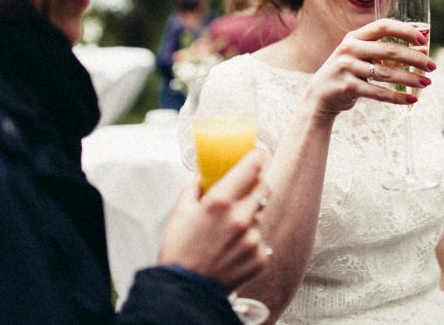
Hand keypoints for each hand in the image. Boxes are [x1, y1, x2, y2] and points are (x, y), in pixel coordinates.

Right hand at [158, 149, 271, 289]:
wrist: (183, 290)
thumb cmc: (179, 251)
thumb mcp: (180, 211)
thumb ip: (195, 188)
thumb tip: (204, 177)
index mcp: (220, 202)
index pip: (252, 167)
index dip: (259, 157)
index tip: (260, 153)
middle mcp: (240, 218)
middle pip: (264, 188)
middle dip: (257, 186)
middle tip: (247, 190)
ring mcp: (252, 239)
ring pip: (260, 217)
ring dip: (249, 219)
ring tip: (228, 234)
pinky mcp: (259, 258)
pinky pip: (261, 241)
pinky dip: (250, 243)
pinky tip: (232, 251)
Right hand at [304, 18, 434, 117]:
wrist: (320, 96)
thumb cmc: (349, 72)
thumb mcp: (361, 54)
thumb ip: (385, 48)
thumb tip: (424, 45)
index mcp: (355, 36)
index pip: (383, 25)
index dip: (406, 30)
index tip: (425, 37)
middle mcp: (349, 49)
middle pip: (389, 50)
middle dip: (415, 58)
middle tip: (433, 66)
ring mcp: (347, 68)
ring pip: (386, 74)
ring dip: (410, 79)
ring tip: (427, 82)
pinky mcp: (347, 87)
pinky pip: (378, 93)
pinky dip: (397, 98)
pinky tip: (411, 99)